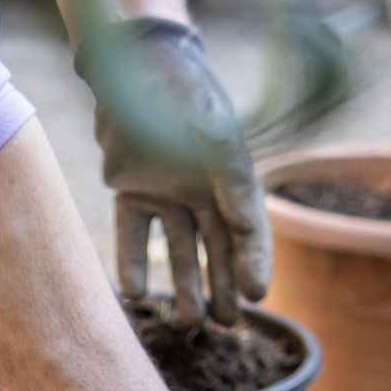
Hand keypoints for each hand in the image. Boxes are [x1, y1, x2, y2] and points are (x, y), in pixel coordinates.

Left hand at [75, 17, 269, 325]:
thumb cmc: (176, 86)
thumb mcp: (202, 113)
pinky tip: (136, 294)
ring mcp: (167, 192)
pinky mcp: (132, 192)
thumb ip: (216, 147)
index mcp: (229, 173)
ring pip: (181, 249)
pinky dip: (134, 264)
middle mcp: (202, 188)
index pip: (248, 227)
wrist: (132, 65)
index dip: (255, 263)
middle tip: (229, 325)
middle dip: (226, 286)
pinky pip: (134, 236)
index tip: (258, 296)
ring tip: (189, 322)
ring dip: (185, 285)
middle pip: (219, 247)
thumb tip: (230, 174)